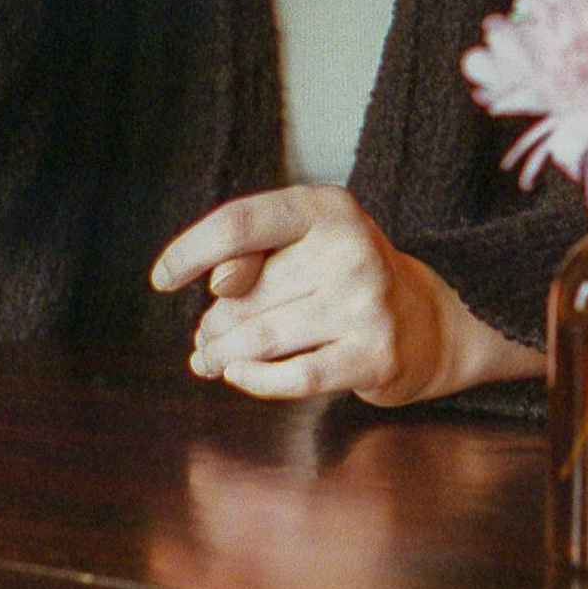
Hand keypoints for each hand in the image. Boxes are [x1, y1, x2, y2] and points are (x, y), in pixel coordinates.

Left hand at [151, 185, 536, 407]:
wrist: (425, 322)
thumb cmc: (344, 277)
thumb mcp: (303, 245)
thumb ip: (251, 255)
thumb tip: (215, 287)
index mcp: (326, 207)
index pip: (240, 223)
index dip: (191, 251)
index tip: (162, 278)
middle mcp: (350, 247)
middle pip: (243, 295)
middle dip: (213, 323)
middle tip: (205, 339)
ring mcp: (366, 302)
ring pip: (260, 338)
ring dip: (223, 355)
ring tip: (212, 359)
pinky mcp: (375, 354)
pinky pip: (292, 377)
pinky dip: (254, 381)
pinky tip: (240, 376)